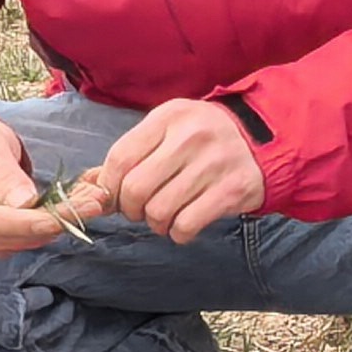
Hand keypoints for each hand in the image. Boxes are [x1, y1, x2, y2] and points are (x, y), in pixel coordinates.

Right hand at [0, 116, 89, 254]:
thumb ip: (4, 174)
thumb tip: (25, 203)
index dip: (28, 223)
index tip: (62, 217)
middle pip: (12, 235)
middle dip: (57, 221)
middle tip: (96, 201)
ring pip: (23, 240)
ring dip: (60, 223)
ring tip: (92, 201)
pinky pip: (25, 238)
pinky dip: (51, 225)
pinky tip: (74, 208)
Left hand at [93, 97, 266, 243]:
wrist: (265, 140)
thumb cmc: (205, 138)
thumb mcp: (168, 131)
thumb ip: (130, 155)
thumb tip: (86, 187)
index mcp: (168, 117)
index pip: (120, 158)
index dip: (110, 186)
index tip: (118, 196)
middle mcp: (189, 137)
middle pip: (136, 189)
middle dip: (131, 209)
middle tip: (142, 210)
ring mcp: (213, 164)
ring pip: (159, 211)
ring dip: (156, 224)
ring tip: (166, 217)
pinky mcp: (231, 190)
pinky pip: (186, 225)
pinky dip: (178, 233)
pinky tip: (184, 224)